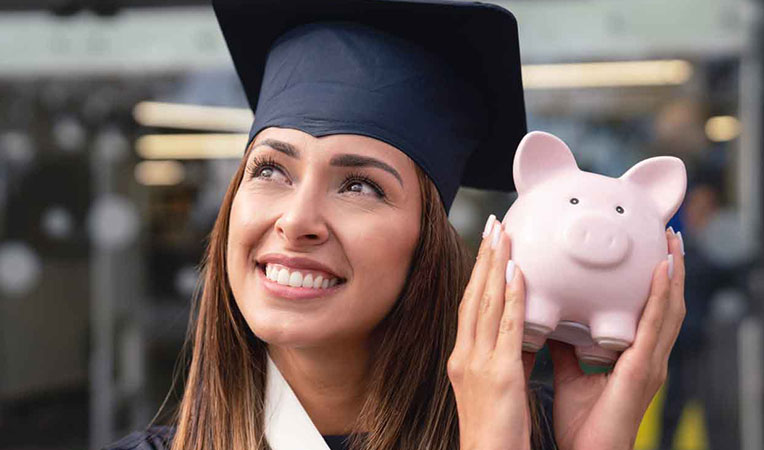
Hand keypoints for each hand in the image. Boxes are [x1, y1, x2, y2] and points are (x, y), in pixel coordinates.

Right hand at [447, 216, 536, 449]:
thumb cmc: (493, 431)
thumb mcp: (494, 387)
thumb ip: (504, 357)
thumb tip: (520, 335)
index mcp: (462, 357)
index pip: (469, 305)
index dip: (477, 272)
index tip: (487, 245)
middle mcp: (465, 354)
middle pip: (472, 295)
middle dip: (483, 258)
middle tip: (494, 224)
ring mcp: (479, 362)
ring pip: (485, 303)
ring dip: (495, 266)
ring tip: (503, 235)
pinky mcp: (499, 373)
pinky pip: (506, 327)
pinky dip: (510, 297)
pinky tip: (517, 273)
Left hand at [549, 229, 685, 449]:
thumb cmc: (584, 425)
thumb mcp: (571, 375)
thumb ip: (566, 348)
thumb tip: (553, 323)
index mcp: (636, 359)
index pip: (652, 312)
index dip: (657, 283)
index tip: (654, 251)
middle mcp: (650, 358)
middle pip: (667, 305)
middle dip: (672, 269)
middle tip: (669, 234)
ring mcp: (651, 365)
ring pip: (669, 310)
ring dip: (674, 273)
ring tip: (672, 241)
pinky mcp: (643, 371)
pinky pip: (655, 328)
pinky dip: (662, 297)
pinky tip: (663, 271)